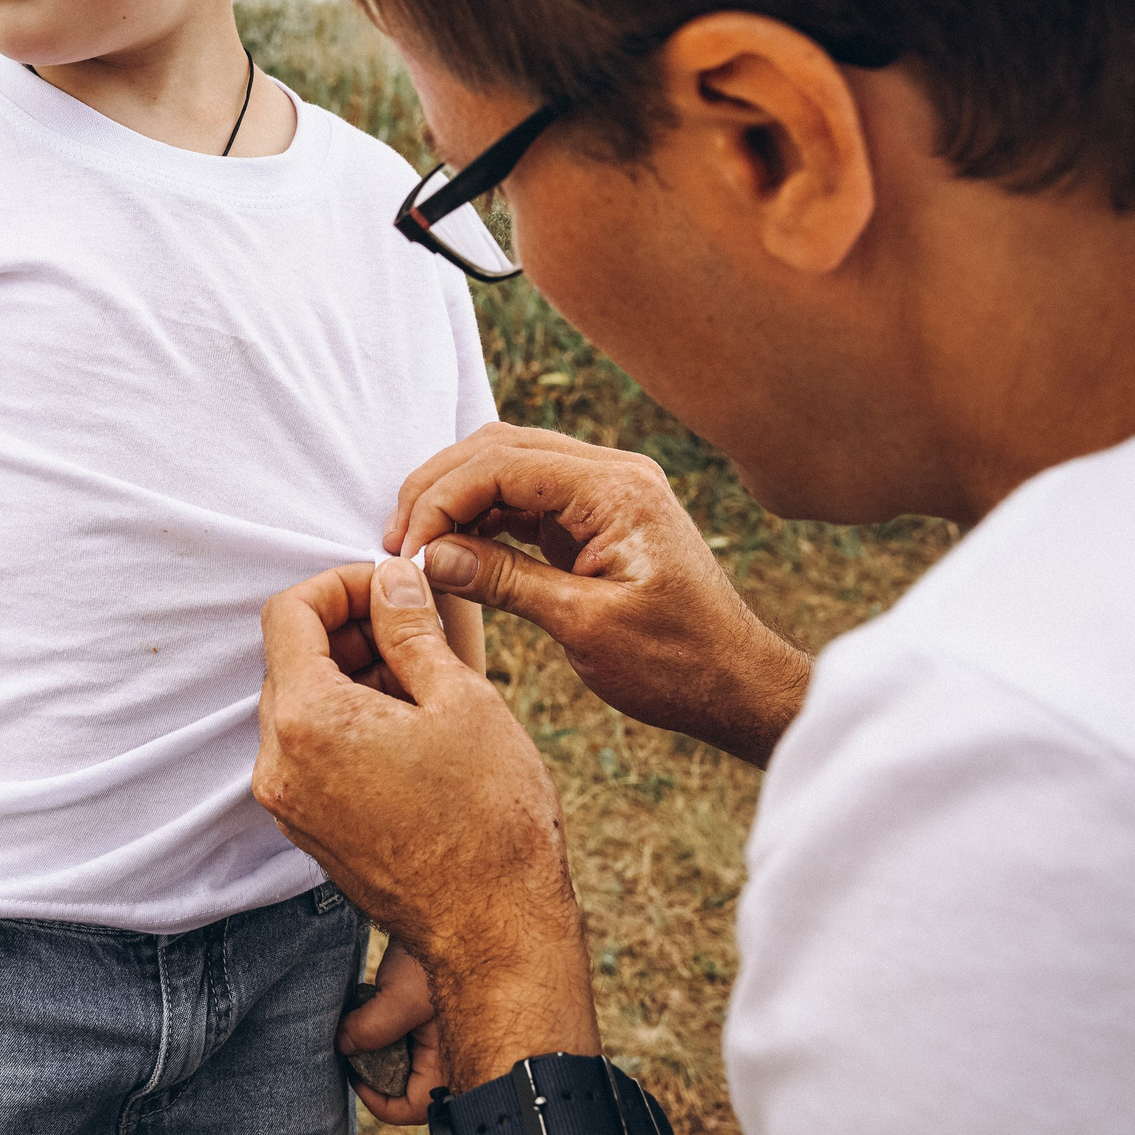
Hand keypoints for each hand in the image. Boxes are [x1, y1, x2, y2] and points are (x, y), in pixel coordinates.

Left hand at [256, 556, 598, 1090]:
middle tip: (416, 628)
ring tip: (425, 680)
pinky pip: (311, 752)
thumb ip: (410, 627)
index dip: (340, 584)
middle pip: (290, 659)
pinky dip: (349, 722)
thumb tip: (390, 580)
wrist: (496, 929)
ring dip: (352, 676)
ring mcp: (288, 802)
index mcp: (307, 719)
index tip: (390, 588)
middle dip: (349, 629)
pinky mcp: (307, 829)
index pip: (289, 612)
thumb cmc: (490, 816)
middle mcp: (277, 762)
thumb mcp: (460, 697)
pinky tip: (411, 727)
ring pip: (302, 706)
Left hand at [341, 942, 445, 1124]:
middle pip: (402, 1086)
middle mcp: (448, 1056)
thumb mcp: (401, 996)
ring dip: (375, 1045)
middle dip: (373, 1069)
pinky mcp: (428, 1016)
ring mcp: (438, 1037)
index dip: (375, 1098)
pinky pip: (400, 1037)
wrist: (451, 911)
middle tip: (352, 1042)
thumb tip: (342, 1047)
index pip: (410, 1108)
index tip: (352, 1071)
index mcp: (452, 1063)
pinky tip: (373, 1003)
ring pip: (399, 1060)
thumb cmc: (440, 955)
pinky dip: (382, 1026)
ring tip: (362, 1018)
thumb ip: (370, 1029)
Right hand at [388, 423, 809, 766]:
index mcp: (616, 490)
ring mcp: (605, 492)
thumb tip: (430, 557)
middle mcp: (612, 474)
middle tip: (397, 543)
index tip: (406, 552)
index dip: (440, 501)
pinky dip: (481, 517)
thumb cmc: (677, 665)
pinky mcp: (596, 517)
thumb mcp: (584, 626)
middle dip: (437, 489)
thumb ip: (504, 581)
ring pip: (505, 466)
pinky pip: (524, 497)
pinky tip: (453, 551)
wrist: (737, 685)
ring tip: (417, 549)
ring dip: (455, 500)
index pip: (501, 465)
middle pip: (497, 449)